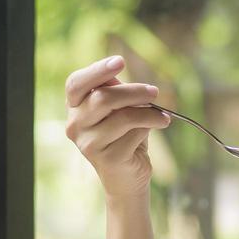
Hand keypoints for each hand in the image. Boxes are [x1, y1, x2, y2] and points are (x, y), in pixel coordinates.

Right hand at [64, 55, 169, 200]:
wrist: (128, 177)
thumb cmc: (124, 136)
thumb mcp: (120, 109)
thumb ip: (116, 92)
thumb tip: (119, 76)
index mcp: (74, 107)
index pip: (75, 83)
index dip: (97, 70)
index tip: (120, 62)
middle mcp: (75, 125)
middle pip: (102, 98)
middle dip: (134, 91)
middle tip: (155, 92)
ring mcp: (88, 144)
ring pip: (122, 116)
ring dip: (148, 111)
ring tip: (163, 115)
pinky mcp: (106, 159)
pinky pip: (134, 134)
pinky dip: (150, 126)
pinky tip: (159, 125)